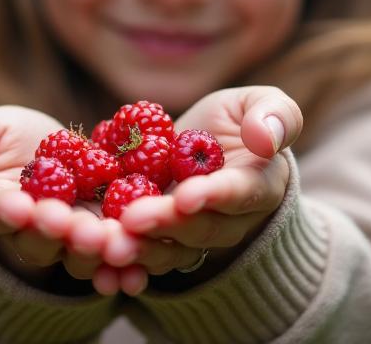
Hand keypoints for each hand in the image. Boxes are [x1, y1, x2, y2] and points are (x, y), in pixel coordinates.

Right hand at [0, 106, 135, 294]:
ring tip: (112, 241)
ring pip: (78, 254)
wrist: (50, 145)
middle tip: (72, 225)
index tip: (19, 207)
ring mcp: (69, 239)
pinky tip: (138, 271)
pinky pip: (113, 256)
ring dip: (94, 252)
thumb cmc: (1, 138)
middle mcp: (29, 233)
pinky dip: (125, 268)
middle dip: (57, 234)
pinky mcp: (105, 235)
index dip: (6, 213)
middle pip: (39, 242)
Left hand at [111, 87, 302, 278]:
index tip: (186, 196)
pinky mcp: (156, 237)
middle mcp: (226, 221)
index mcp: (257, 187)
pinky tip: (93, 266)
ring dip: (137, 250)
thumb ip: (276, 115)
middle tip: (132, 220)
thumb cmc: (242, 122)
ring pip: (167, 251)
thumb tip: (266, 138)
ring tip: (107, 245)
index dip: (214, 197)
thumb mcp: (262, 104)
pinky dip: (118, 265)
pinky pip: (140, 255)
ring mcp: (189, 235)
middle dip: (164, 226)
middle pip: (197, 229)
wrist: (210, 146)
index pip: (239, 195)